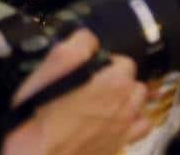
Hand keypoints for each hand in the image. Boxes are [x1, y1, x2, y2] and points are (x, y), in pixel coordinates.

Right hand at [1, 30, 151, 154]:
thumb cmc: (38, 113)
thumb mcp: (52, 65)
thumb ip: (78, 44)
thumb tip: (89, 37)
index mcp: (115, 80)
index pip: (122, 61)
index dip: (104, 64)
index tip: (87, 72)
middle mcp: (127, 102)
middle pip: (132, 81)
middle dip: (116, 80)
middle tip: (91, 88)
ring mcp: (125, 126)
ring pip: (139, 102)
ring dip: (126, 99)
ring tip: (103, 103)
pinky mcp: (119, 144)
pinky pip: (141, 127)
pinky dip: (134, 122)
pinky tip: (118, 120)